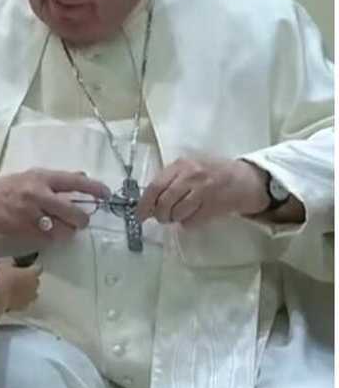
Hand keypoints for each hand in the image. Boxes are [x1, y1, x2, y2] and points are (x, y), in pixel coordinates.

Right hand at [0, 169, 110, 240]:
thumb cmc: (7, 187)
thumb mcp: (31, 176)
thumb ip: (56, 179)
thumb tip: (81, 176)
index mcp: (41, 177)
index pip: (74, 182)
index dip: (93, 188)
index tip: (106, 194)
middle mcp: (38, 194)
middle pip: (73, 212)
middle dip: (81, 219)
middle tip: (81, 221)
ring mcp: (32, 214)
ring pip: (63, 229)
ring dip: (68, 231)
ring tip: (64, 228)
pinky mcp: (25, 230)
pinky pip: (49, 238)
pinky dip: (53, 238)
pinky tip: (49, 233)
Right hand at [0, 259, 41, 310]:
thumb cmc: (1, 278)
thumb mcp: (4, 264)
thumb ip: (11, 263)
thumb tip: (12, 262)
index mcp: (31, 273)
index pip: (38, 268)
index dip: (34, 267)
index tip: (30, 266)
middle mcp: (33, 286)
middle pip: (36, 282)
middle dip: (30, 279)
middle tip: (21, 277)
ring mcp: (29, 298)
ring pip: (33, 294)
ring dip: (28, 291)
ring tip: (19, 289)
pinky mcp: (22, 307)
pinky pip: (25, 303)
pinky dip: (21, 300)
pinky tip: (14, 298)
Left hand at [135, 157, 267, 225]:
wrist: (248, 179)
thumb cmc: (215, 174)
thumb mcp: (190, 168)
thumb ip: (170, 181)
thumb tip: (149, 203)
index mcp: (181, 164)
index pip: (155, 186)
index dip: (144, 203)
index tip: (140, 215)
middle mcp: (192, 175)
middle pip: (164, 202)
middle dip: (160, 215)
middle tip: (162, 218)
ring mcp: (204, 190)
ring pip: (177, 213)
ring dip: (174, 219)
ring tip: (179, 216)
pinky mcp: (215, 205)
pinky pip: (192, 220)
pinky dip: (189, 223)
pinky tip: (195, 216)